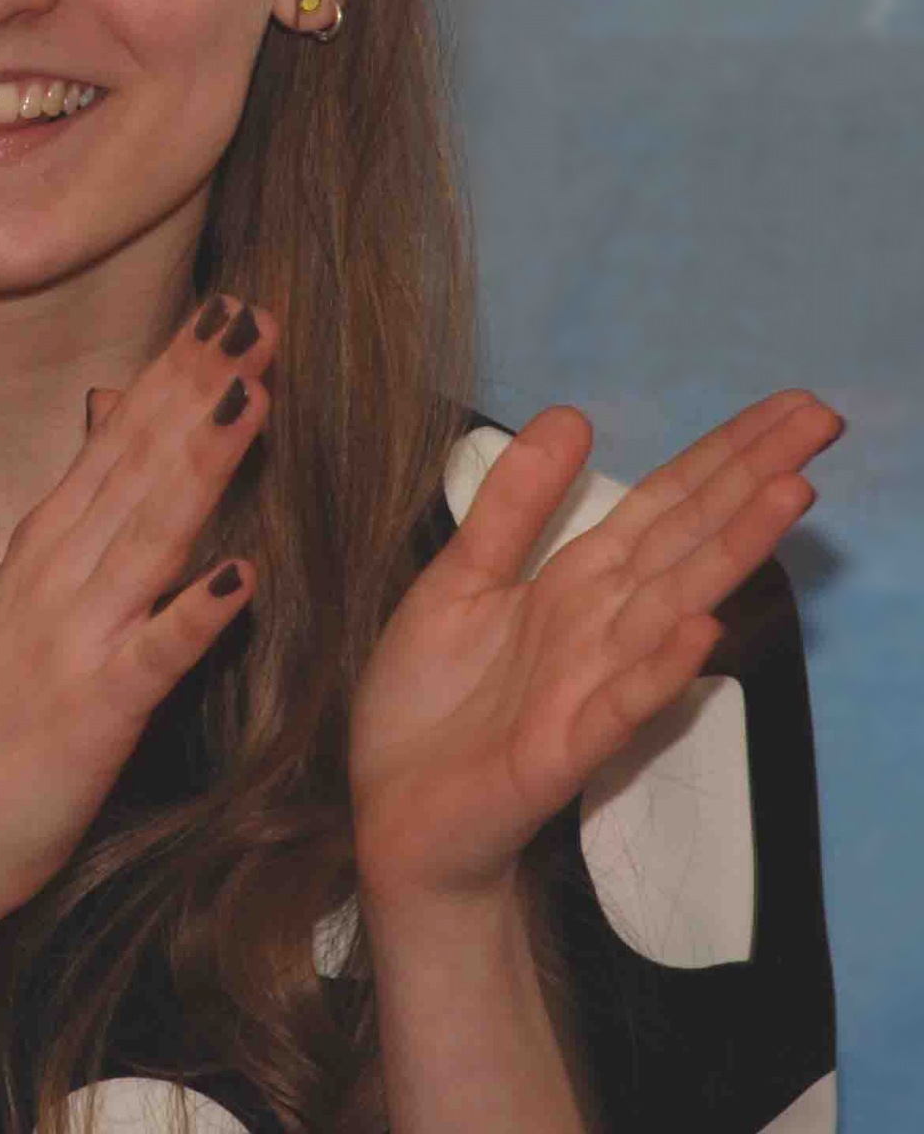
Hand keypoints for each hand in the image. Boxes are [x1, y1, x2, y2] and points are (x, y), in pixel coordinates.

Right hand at [0, 293, 274, 926]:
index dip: (175, 369)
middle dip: (200, 386)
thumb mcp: (26, 591)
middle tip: (256, 315)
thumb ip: (78, 505)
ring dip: (205, 463)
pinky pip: (155, 652)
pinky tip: (244, 576)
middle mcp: (60, 570)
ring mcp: (76, 634)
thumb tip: (106, 410)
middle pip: (140, 461)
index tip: (227, 308)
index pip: (120, 435)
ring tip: (256, 398)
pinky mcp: (97, 707)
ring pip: (151, 532)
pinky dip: (195, 612)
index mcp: (48, 540)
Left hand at [347, 389, 843, 903]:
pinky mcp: (561, 750)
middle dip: (750, 479)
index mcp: (576, 581)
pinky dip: (659, 668)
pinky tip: (701, 627)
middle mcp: (600, 625)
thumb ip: (515, 504)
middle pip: (687, 539)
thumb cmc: (432, 699)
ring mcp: (590, 686)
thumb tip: (573, 415)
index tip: (793, 405)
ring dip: (729, 551)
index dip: (723, 454)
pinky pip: (619, 704)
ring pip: (672, 607)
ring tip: (787, 492)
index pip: (666, 505)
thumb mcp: (461, 576)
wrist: (393, 810)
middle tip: (821, 421)